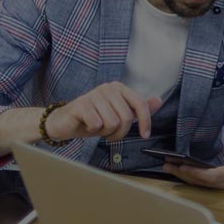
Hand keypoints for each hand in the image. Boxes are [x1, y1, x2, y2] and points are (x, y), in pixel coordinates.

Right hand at [44, 82, 162, 141]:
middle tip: (109, 133)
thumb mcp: (118, 115)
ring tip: (96, 127)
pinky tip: (86, 125)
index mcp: (119, 88)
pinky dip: (93, 130)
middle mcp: (107, 87)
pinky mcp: (82, 104)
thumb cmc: (93, 119)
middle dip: (119, 132)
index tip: (145, 136)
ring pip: (112, 123)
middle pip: (126, 117)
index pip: (140, 104)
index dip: (145, 122)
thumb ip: (137, 108)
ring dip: (105, 132)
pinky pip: (97, 124)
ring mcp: (94, 94)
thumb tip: (158, 101)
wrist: (65, 124)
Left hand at [164, 121, 223, 192]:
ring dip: (182, 177)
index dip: (196, 172)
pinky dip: (188, 180)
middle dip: (184, 174)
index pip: (213, 176)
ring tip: (167, 167)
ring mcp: (222, 192)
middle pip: (202, 183)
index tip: (182, 164)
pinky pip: (200, 187)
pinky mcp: (216, 193)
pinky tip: (176, 172)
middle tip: (167, 164)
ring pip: (199, 186)